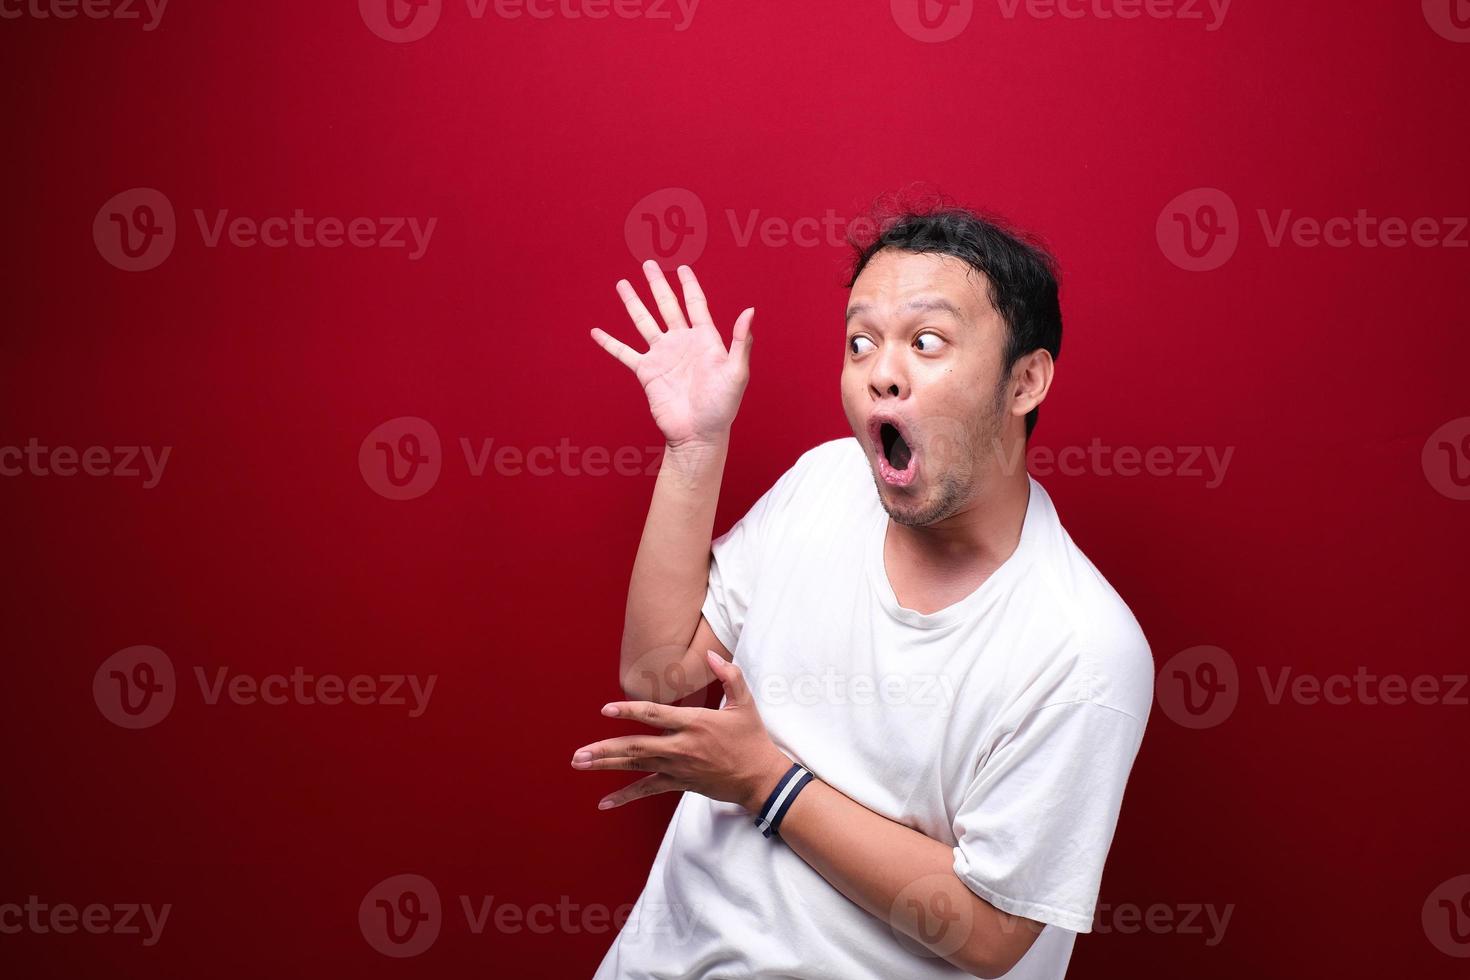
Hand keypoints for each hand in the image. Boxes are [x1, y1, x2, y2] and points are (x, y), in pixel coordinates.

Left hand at [571, 650, 789, 812]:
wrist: (760, 778)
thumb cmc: (752, 739)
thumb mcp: (745, 702)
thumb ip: (729, 675)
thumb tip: (711, 654)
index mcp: (694, 724)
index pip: (655, 715)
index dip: (630, 711)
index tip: (606, 709)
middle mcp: (681, 747)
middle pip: (636, 747)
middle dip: (604, 749)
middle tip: (578, 754)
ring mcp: (677, 768)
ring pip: (636, 766)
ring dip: (606, 765)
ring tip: (580, 764)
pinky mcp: (678, 784)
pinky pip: (647, 790)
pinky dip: (625, 796)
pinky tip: (604, 803)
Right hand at [589, 261, 754, 450]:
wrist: (698, 434)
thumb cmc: (722, 407)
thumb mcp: (736, 373)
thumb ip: (740, 341)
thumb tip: (750, 310)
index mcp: (705, 340)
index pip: (696, 304)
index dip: (689, 285)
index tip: (682, 267)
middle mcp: (682, 343)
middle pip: (667, 306)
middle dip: (657, 284)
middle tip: (648, 264)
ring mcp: (662, 356)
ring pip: (644, 322)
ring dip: (633, 303)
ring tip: (622, 284)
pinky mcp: (647, 372)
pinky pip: (625, 353)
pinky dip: (610, 343)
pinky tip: (596, 332)